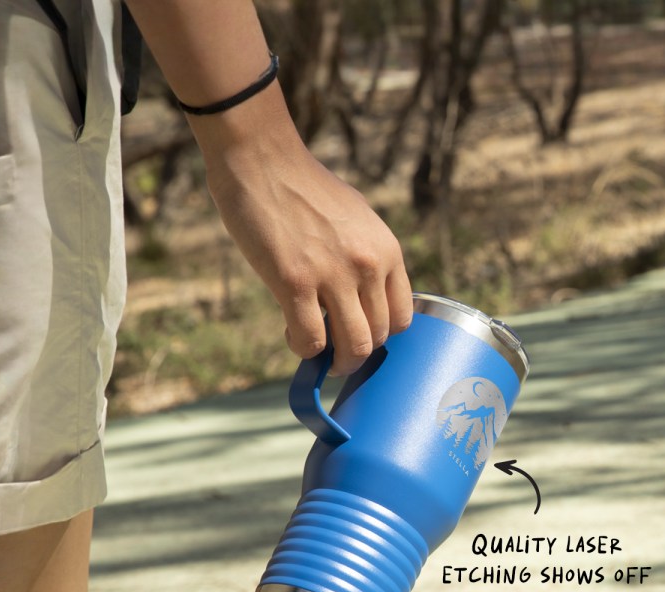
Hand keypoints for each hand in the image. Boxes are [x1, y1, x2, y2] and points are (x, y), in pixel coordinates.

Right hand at [194, 93, 412, 375]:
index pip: (402, 317)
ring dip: (336, 361)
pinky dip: (303, 349)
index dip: (381, 335)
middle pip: (378, 337)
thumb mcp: (356, 219)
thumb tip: (365, 298)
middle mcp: (368, 265)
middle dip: (356, 353)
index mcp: (387, 250)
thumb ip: (367, 257)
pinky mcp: (296, 282)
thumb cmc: (303, 189)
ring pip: (353, 346)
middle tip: (336, 351)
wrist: (261, 158)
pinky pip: (311, 340)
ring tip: (319, 351)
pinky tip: (291, 333)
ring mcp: (334, 275)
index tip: (360, 333)